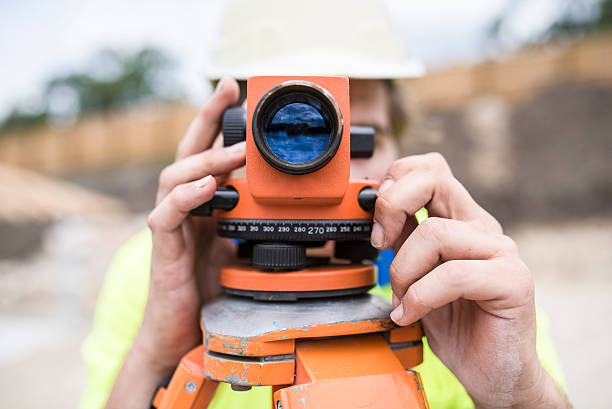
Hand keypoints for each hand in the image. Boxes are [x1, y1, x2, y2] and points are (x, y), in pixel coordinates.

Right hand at [106, 78, 243, 408]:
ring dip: (206, 159)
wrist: (185, 332)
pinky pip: (166, 216)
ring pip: (175, 177)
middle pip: (188, 152)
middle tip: (229, 92)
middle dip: (206, 118)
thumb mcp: (240, 246)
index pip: (207, 152)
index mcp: (204, 203)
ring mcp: (171, 226)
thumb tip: (290, 205)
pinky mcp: (162, 249)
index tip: (236, 90)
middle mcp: (185, 208)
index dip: (217, 120)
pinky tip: (208, 187)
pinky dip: (186, 199)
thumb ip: (252, 220)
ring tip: (235, 150)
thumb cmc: (212, 288)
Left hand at [372, 153, 569, 408]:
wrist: (493, 373)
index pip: (429, 169)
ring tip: (401, 298)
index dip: (395, 183)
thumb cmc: (456, 326)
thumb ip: (403, 242)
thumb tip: (374, 212)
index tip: (376, 224)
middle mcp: (482, 228)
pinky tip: (410, 314)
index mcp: (460, 221)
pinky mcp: (512, 281)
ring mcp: (501, 252)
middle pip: (434, 178)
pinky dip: (419, 297)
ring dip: (403, 270)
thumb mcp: (415, 276)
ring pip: (436, 232)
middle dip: (392, 205)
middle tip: (380, 243)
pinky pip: (453, 274)